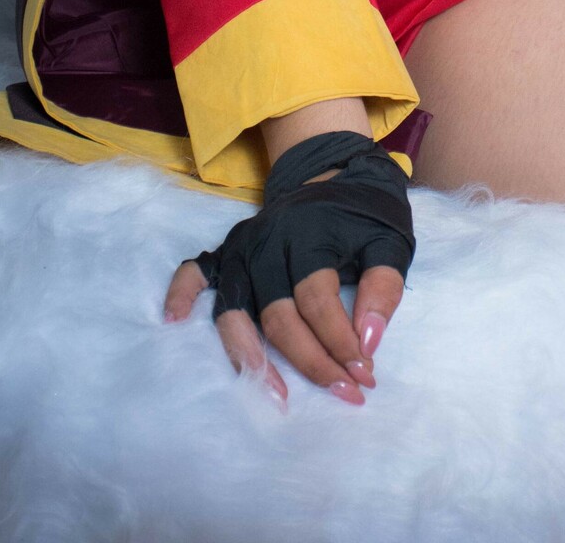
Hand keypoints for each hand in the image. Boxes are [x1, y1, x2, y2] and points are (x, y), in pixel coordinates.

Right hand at [162, 131, 414, 406]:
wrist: (336, 170)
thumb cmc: (365, 212)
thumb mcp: (390, 240)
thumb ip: (383, 286)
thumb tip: (368, 341)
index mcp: (310, 236)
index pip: (318, 301)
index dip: (341, 342)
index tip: (365, 373)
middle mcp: (269, 243)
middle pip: (278, 317)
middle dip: (312, 362)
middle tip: (343, 392)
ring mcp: (244, 247)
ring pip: (235, 312)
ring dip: (251, 358)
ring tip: (275, 395)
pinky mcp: (228, 250)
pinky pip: (194, 272)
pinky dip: (180, 293)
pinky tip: (174, 321)